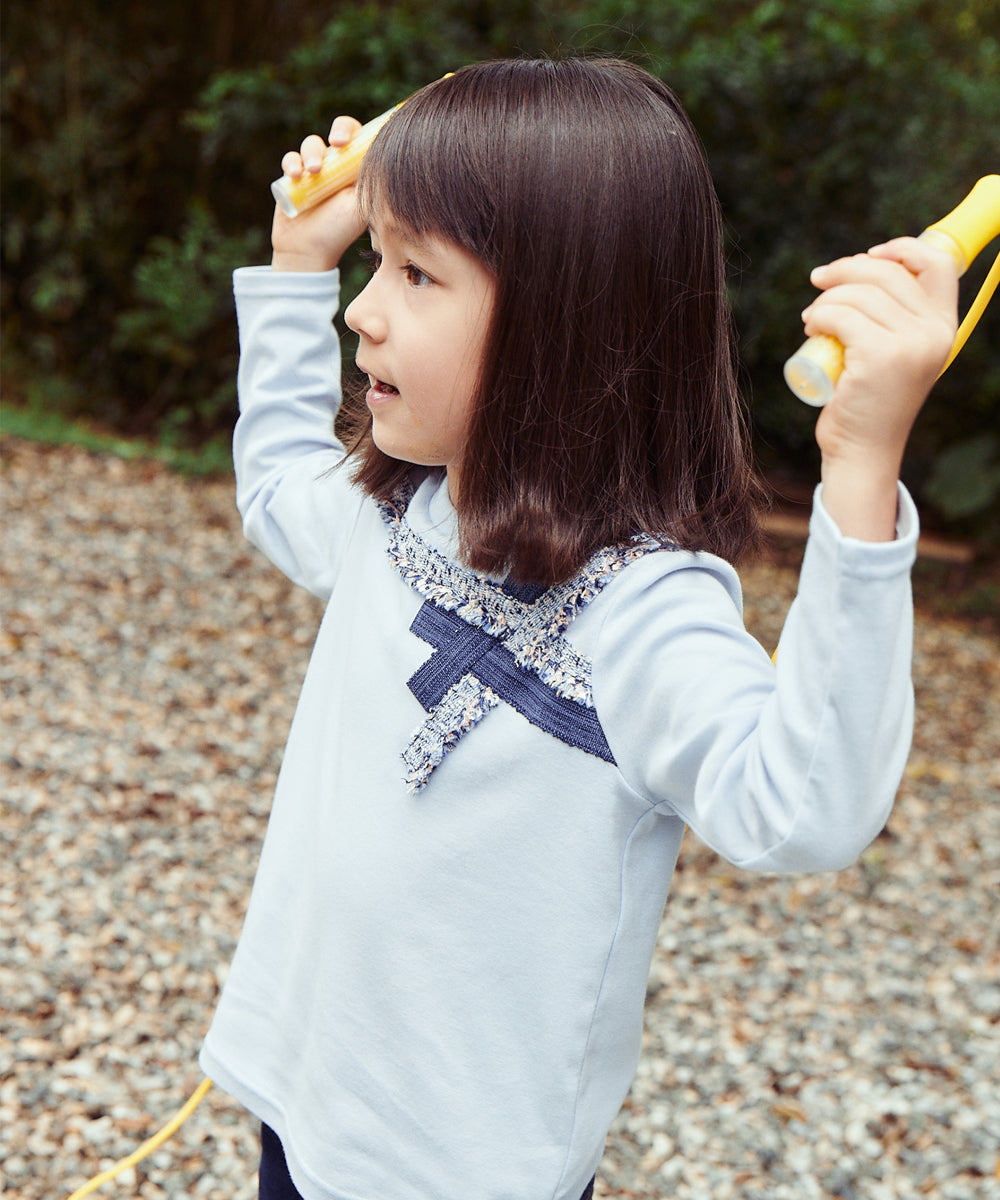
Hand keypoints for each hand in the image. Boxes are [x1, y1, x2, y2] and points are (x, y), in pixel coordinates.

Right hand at [271, 116, 367, 271]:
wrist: (309, 251)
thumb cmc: (340, 231)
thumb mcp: (362, 205)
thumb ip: (371, 180)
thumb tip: (388, 154)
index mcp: (357, 168)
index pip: (362, 137)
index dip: (362, 131)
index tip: (358, 140)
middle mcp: (337, 164)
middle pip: (340, 129)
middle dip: (340, 130)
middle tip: (338, 143)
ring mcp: (313, 169)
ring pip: (312, 143)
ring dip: (312, 151)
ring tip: (314, 171)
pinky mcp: (292, 176)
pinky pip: (290, 158)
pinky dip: (292, 162)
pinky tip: (296, 176)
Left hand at [801, 238, 957, 538]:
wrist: (862, 450)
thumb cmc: (869, 401)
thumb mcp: (894, 355)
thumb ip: (895, 320)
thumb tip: (863, 269)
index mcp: (944, 326)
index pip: (938, 263)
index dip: (901, 249)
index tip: (867, 254)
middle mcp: (934, 332)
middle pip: (888, 273)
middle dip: (845, 270)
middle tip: (818, 283)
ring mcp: (909, 344)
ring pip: (858, 294)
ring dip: (825, 298)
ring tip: (812, 319)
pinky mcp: (880, 356)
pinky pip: (841, 316)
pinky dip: (819, 315)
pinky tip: (811, 327)